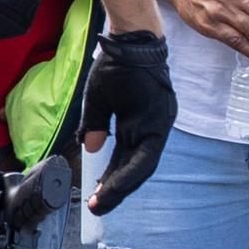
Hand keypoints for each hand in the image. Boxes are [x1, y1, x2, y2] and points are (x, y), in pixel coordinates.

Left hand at [75, 28, 176, 213]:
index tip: (99, 200)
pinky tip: (108, 173)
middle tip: (96, 207)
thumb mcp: (98, 93)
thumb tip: (92, 149)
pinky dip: (123, 162)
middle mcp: (157, 128)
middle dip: (117, 188)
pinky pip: (136, 148)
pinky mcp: (148, 121)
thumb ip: (94, 123)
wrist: (137, 42)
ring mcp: (154, 125)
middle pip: (139, 168)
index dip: (119, 186)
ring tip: (99, 195)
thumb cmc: (119, 65)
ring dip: (120, 177)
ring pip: (138, 159)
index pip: (139, 165)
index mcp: (151, 123)